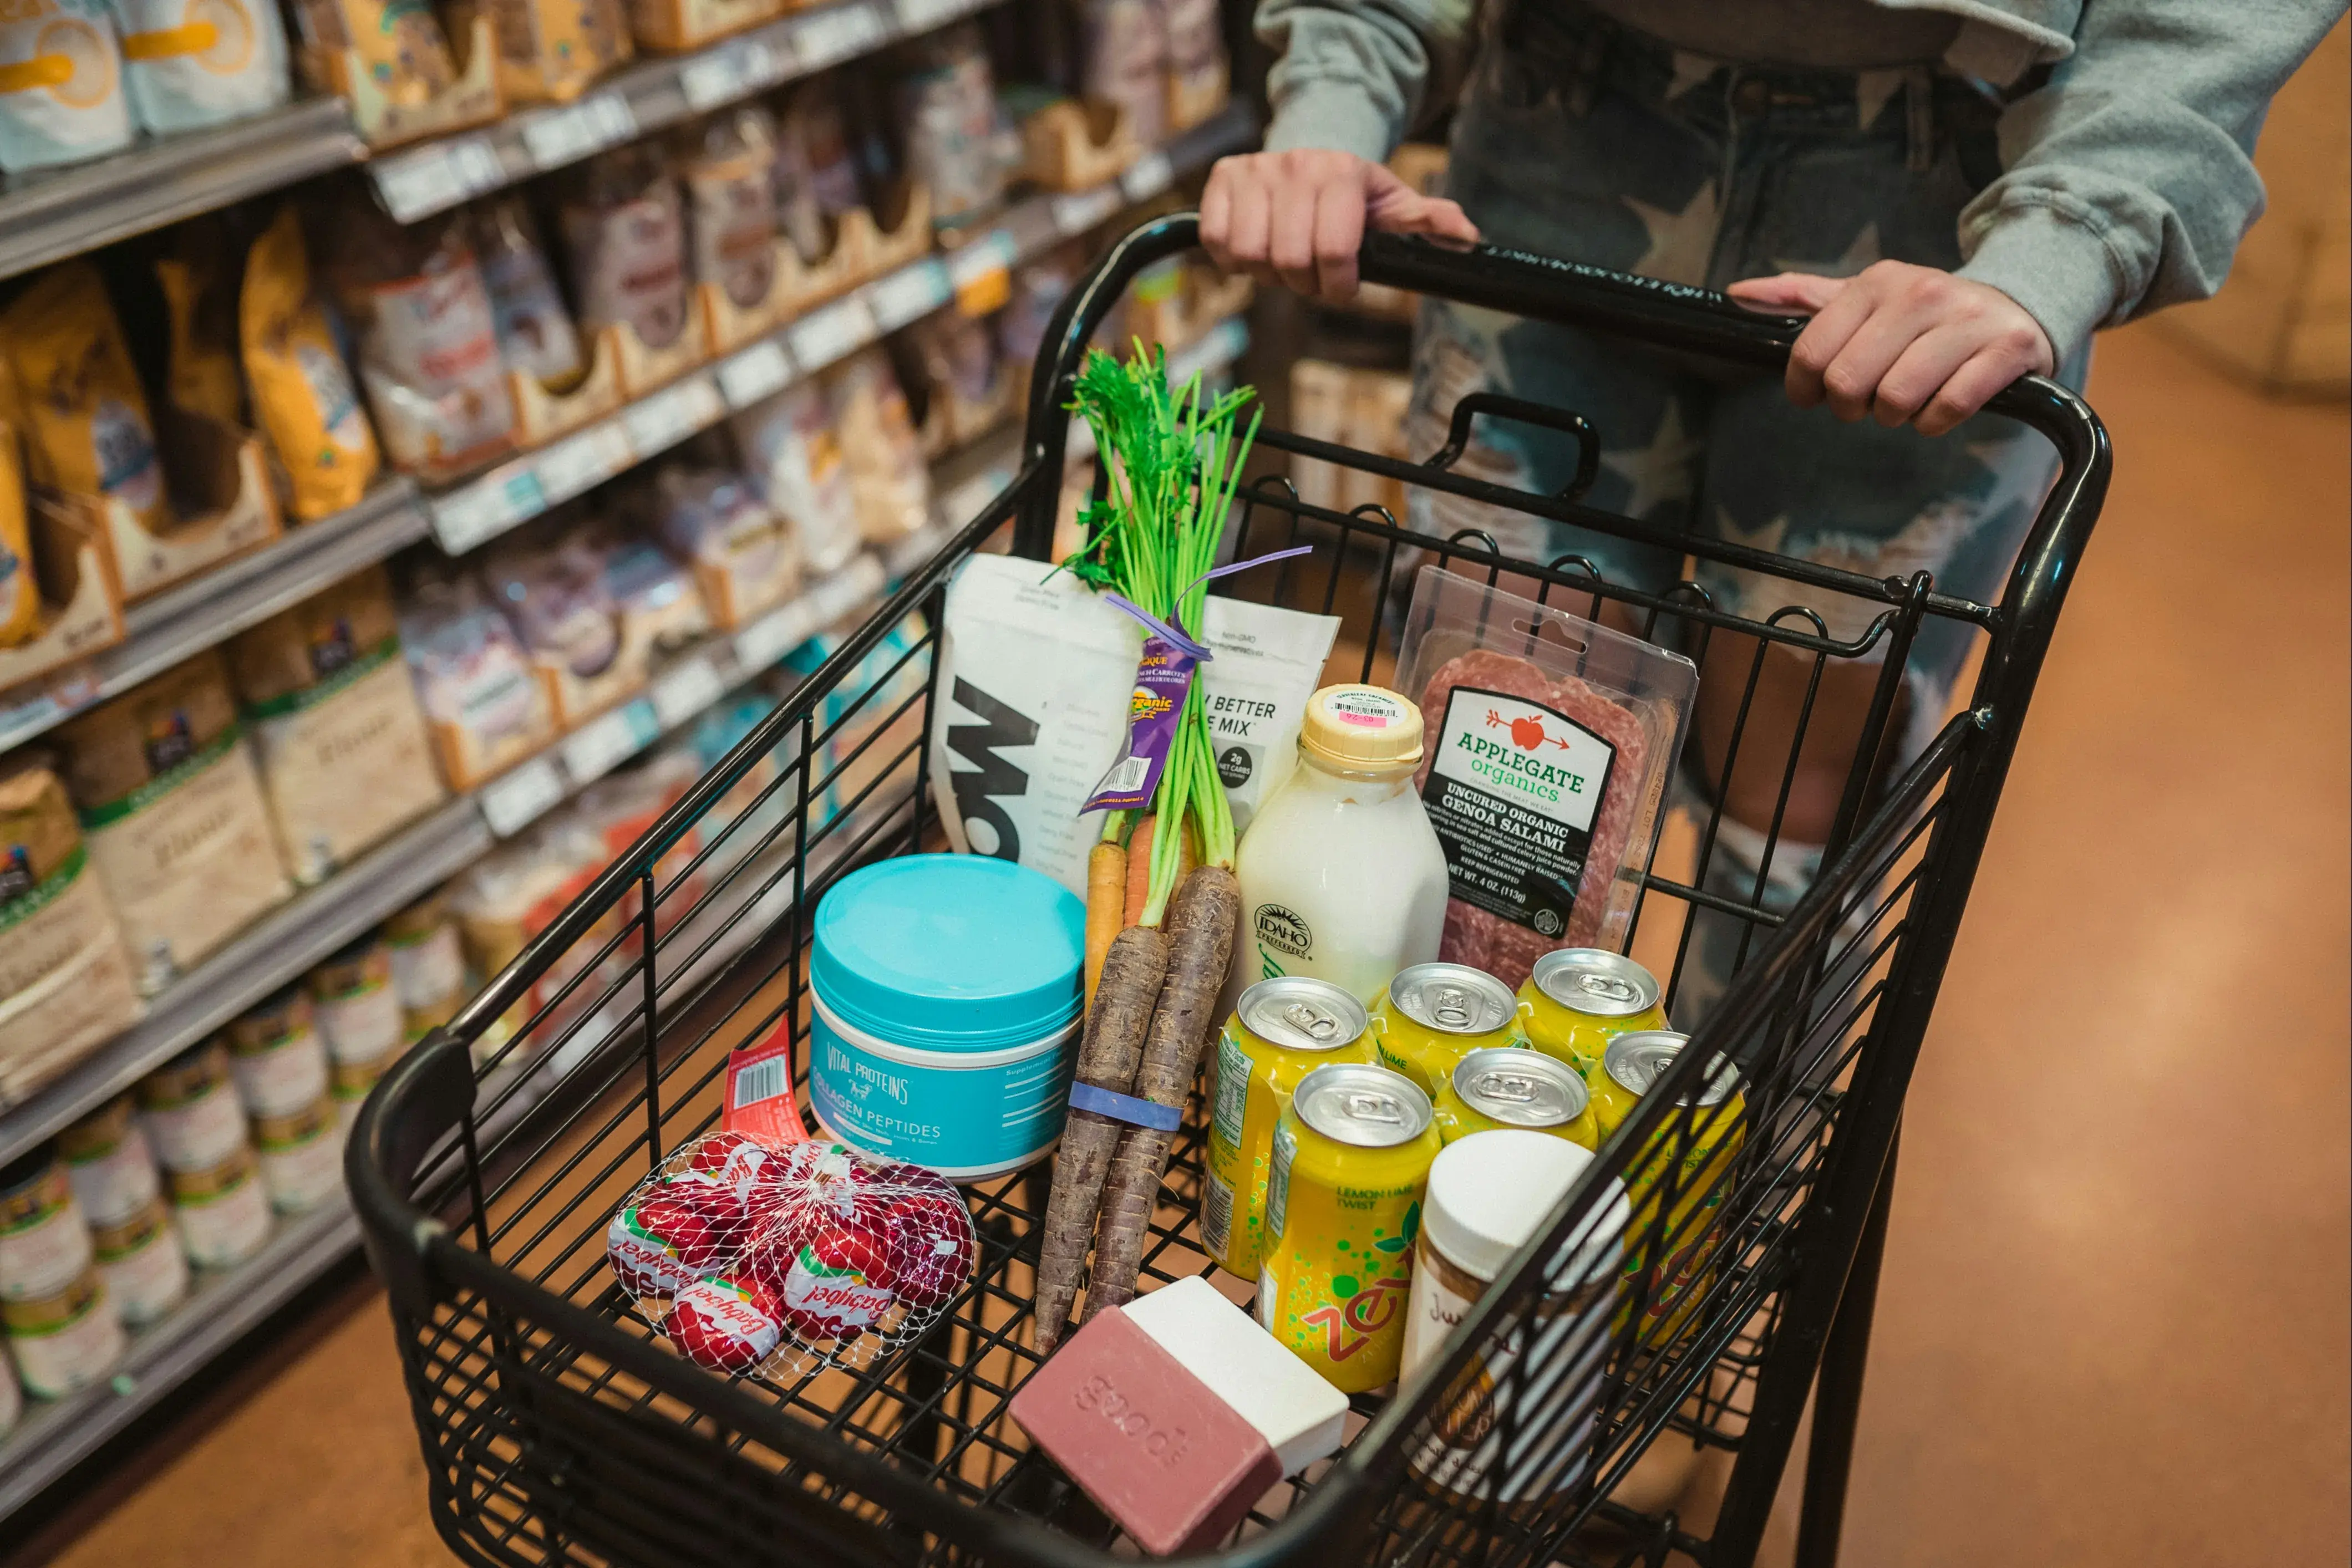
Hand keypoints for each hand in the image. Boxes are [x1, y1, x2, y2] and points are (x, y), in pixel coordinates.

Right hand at [1201, 148, 1478, 303]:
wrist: (1311, 148)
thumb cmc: (1353, 191)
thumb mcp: (1395, 203)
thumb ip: (1430, 222)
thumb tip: (1468, 239)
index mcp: (1341, 174)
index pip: (1333, 251)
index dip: (1337, 285)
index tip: (1343, 286)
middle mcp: (1295, 166)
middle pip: (1288, 259)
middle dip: (1303, 283)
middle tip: (1312, 276)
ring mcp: (1255, 169)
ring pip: (1249, 253)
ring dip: (1267, 273)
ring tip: (1284, 261)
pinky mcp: (1223, 177)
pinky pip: (1217, 240)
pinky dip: (1233, 260)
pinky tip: (1255, 251)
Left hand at [1727, 262, 2053, 435]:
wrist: (2017, 305)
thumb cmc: (1925, 315)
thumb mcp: (1866, 298)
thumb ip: (1803, 298)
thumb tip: (1738, 292)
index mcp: (1878, 282)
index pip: (1812, 351)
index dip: (1805, 387)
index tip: (1815, 395)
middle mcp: (1921, 294)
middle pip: (1849, 380)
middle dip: (1851, 406)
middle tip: (1867, 401)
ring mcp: (1966, 321)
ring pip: (1897, 397)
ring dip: (1894, 416)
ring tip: (1906, 401)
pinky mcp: (2006, 350)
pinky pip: (1948, 408)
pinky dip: (1934, 422)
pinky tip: (1938, 406)